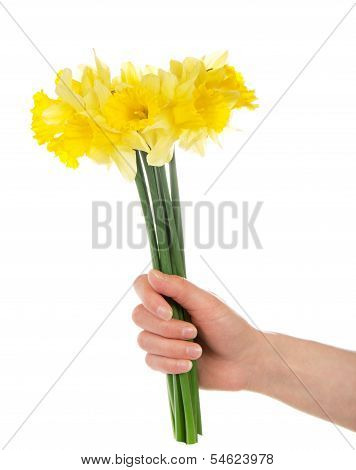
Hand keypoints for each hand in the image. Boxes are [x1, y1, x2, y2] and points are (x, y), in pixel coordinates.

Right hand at [132, 269, 261, 390]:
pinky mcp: (163, 360)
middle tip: (194, 332)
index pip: (142, 286)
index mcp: (172, 295)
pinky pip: (151, 361)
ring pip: (144, 340)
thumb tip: (151, 274)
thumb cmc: (229, 327)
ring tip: (197, 351)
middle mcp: (162, 314)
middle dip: (166, 328)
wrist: (244, 363)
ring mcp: (161, 338)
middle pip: (138, 316)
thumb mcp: (207, 303)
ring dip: (172, 347)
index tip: (167, 311)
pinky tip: (189, 366)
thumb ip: (179, 288)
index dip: (148, 298)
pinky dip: (171, 364)